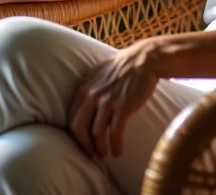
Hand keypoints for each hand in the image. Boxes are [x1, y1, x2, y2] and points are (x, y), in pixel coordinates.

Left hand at [67, 40, 161, 158]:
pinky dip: (115, 145)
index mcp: (83, 88)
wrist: (144, 60)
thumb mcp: (99, 73)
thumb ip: (89, 88)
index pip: (71, 117)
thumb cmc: (124, 66)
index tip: (83, 142)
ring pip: (96, 133)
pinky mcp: (122, 107)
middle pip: (78, 128)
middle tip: (92, 153)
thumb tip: (83, 104)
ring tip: (105, 155)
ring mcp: (106, 101)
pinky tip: (118, 152)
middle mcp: (91, 95)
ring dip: (100, 148)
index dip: (75, 134)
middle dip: (84, 145)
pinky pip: (115, 132)